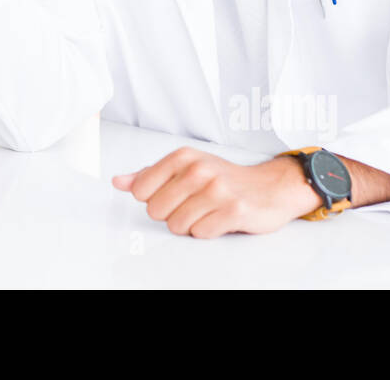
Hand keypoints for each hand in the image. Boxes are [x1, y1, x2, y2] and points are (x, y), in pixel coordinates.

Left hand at [112, 147, 323, 237]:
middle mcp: (199, 169)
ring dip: (191, 225)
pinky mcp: (234, 210)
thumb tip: (118, 182)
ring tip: (207, 212)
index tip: (172, 195)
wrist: (270, 187)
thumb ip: (149, 176)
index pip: (141, 190)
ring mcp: (217, 189)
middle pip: (156, 211)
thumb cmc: (224, 178)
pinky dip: (208, 231)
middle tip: (193, 205)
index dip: (154, 199)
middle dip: (172, 214)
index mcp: (183, 157)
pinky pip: (200, 233)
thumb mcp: (185, 168)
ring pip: (177, 225)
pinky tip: (219, 219)